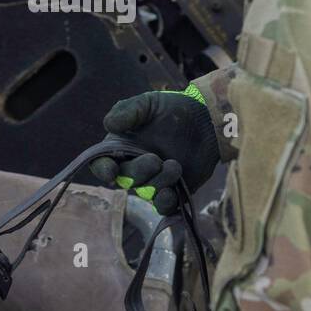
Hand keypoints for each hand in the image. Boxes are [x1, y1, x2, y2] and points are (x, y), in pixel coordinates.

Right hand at [90, 84, 219, 214]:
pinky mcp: (175, 191)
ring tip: (175, 166)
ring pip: (146, 193)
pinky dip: (165, 203)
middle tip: (155, 159)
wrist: (208, 119)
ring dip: (158, 183)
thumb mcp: (148, 103)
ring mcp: (154, 181)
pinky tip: (172, 192)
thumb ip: (127, 110)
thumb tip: (108, 125)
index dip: (103, 169)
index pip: (103, 162)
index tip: (112, 170)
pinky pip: (164, 206)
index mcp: (122, 147)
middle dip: (138, 172)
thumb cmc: (174, 108)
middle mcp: (135, 166)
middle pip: (125, 180)